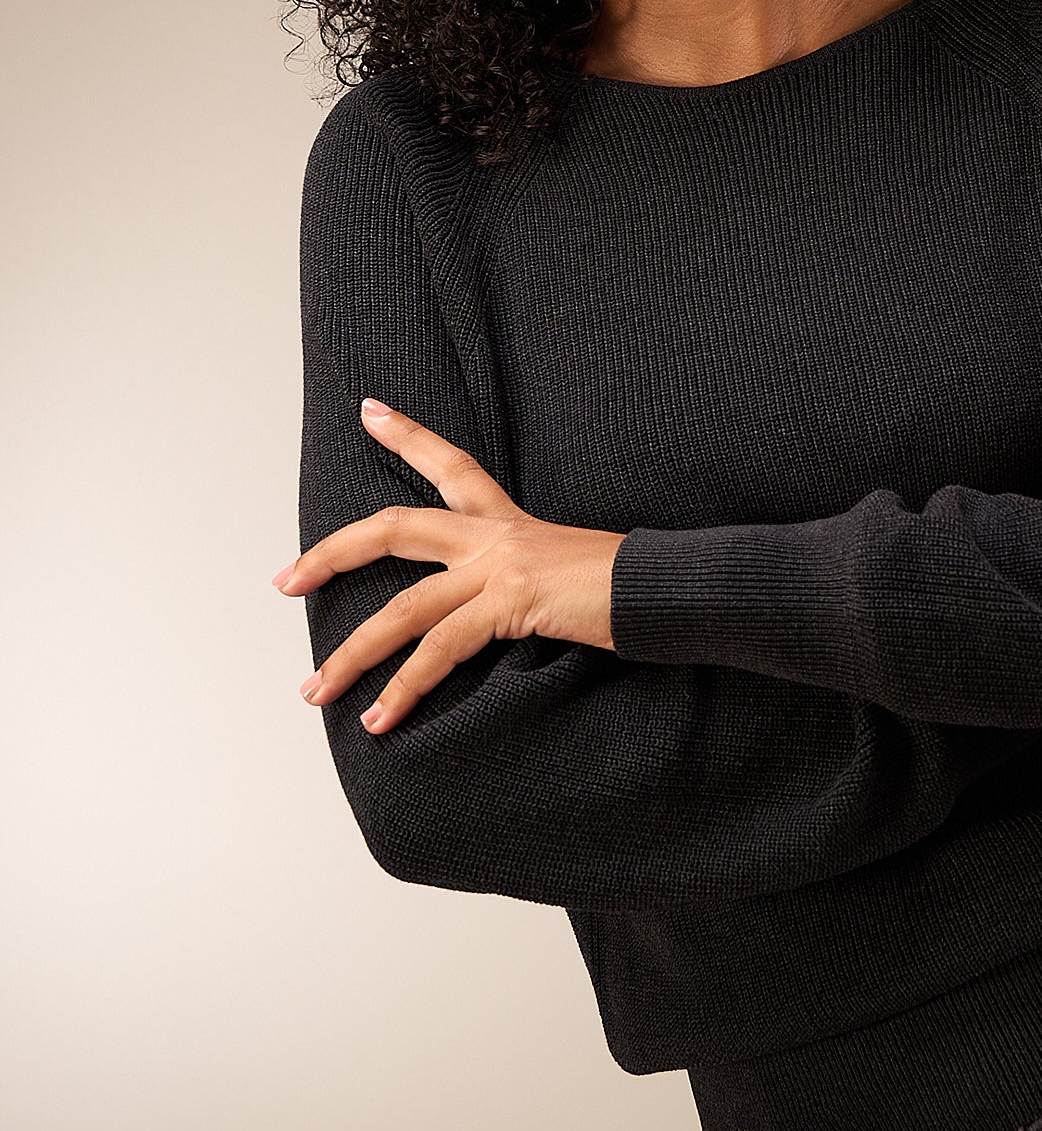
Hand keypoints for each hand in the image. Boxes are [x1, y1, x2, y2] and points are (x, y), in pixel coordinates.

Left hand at [270, 399, 625, 732]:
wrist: (665, 588)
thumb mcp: (568, 570)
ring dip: (351, 655)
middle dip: (333, 552)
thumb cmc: (628, 585)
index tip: (369, 410)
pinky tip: (379, 720)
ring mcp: (498, 567)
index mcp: (508, 520)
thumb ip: (526, 582)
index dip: (408, 435)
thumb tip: (506, 610)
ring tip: (315, 692)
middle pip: (393, 527)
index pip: (450, 465)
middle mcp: (494, 535)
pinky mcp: (508, 603)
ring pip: (402, 610)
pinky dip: (405, 690)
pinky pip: (439, 651)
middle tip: (286, 578)